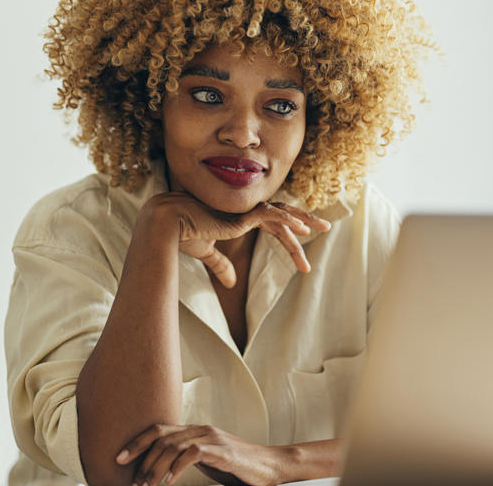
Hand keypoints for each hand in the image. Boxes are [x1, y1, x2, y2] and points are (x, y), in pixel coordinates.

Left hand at [116, 424, 286, 485]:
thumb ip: (186, 458)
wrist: (270, 466)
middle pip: (161, 436)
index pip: (158, 429)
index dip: (136, 442)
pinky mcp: (224, 451)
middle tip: (133, 481)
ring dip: (155, 467)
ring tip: (147, 485)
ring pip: (173, 445)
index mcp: (195, 430)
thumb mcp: (207, 461)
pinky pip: (193, 453)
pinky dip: (177, 467)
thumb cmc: (238, 467)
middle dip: (141, 459)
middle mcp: (202, 429)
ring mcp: (213, 438)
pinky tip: (170, 481)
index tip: (119, 459)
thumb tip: (159, 471)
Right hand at [140, 192, 330, 287]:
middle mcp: (246, 210)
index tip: (301, 253)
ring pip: (283, 215)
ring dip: (304, 222)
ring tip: (323, 228)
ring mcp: (246, 210)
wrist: (168, 224)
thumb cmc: (184, 235)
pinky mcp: (244, 214)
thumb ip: (221, 265)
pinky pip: (273, 215)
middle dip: (305, 221)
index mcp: (240, 217)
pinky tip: (303, 229)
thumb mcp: (207, 253)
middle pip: (283, 215)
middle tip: (325, 227)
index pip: (271, 224)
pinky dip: (289, 220)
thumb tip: (231, 283)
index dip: (288, 237)